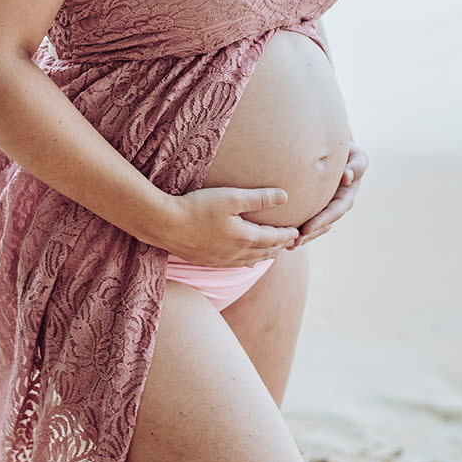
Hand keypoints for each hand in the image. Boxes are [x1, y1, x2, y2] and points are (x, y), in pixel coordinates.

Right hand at [158, 186, 298, 265]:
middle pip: (265, 252)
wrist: (164, 225)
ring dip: (264, 256)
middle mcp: (236, 254)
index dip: (287, 234)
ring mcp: (221, 261)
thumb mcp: (231, 197)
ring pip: (251, 261)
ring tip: (272, 251)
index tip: (297, 231)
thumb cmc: (197, 207)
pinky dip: (247, 261)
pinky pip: (235, 265)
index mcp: (245, 238)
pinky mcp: (207, 262)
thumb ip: (259, 198)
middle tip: (290, 242)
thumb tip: (285, 197)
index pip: (274, 238)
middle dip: (279, 246)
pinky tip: (245, 260)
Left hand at [287, 142, 368, 247]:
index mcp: (346, 195)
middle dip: (309, 235)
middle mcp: (336, 205)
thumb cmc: (347, 150)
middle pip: (323, 224)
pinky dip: (297, 229)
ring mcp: (326, 207)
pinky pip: (306, 220)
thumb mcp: (357, 156)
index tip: (306, 229)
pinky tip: (283, 238)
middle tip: (293, 242)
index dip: (321, 221)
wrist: (335, 150)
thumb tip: (347, 178)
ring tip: (286, 245)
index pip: (334, 211)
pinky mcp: (315, 206)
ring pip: (315, 226)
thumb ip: (357, 165)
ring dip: (302, 237)